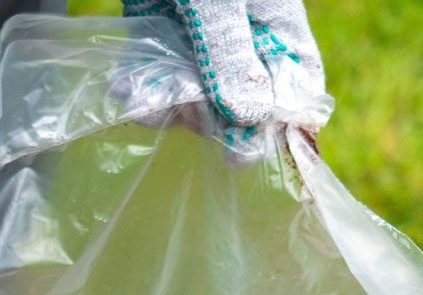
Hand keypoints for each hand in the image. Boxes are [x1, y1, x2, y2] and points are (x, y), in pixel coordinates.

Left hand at [125, 0, 324, 127]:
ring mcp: (204, 47)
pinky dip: (143, 91)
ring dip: (167, 108)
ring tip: (139, 96)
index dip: (277, 130)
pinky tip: (125, 87)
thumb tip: (251, 119)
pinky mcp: (166, 42)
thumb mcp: (216, 2)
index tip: (239, 152)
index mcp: (280, 29)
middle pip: (242, 111)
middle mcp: (247, 45)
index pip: (298, 94)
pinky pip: (160, 84)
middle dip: (207, 118)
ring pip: (197, 104)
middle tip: (177, 107)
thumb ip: (230, 53)